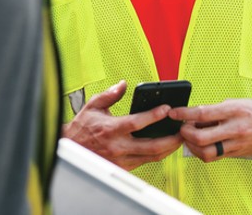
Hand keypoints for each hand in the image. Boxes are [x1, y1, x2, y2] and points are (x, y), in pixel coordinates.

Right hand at [62, 80, 184, 170]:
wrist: (69, 149)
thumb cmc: (81, 128)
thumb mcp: (93, 106)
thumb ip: (110, 94)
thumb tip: (124, 84)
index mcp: (111, 129)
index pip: (137, 123)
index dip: (154, 116)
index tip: (167, 110)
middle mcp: (118, 147)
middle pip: (151, 146)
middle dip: (171, 139)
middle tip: (182, 130)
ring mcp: (121, 160)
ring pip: (151, 157)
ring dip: (168, 149)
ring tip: (179, 139)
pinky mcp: (123, 168)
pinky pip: (145, 162)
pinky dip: (157, 155)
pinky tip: (165, 148)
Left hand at [170, 99, 251, 162]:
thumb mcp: (239, 102)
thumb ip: (218, 109)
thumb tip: (197, 114)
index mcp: (234, 110)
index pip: (202, 113)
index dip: (184, 114)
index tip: (174, 113)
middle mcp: (235, 128)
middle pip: (201, 137)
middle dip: (186, 134)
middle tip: (182, 128)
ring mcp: (237, 143)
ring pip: (207, 152)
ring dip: (193, 146)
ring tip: (190, 138)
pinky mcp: (238, 153)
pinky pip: (216, 156)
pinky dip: (204, 152)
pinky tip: (202, 145)